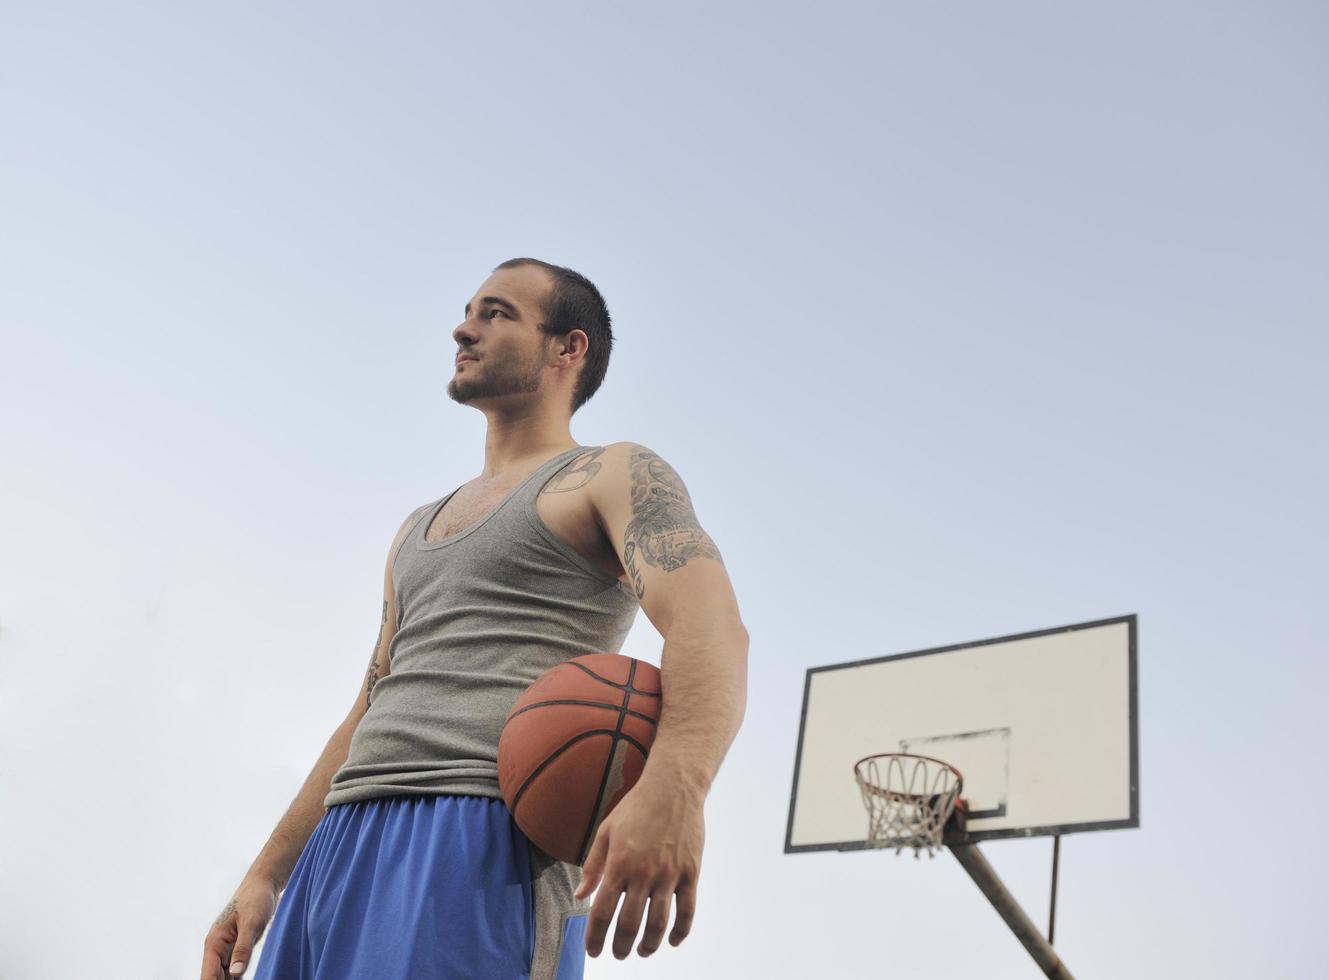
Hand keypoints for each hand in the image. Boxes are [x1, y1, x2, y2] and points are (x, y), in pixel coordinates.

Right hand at [200, 876, 277, 978]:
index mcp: (214, 943)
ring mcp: (226, 949)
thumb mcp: (252, 923)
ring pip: (223, 975)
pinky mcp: (237, 948)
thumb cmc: (256, 899)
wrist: (263, 883)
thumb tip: (235, 974)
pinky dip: (236, 979)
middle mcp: (216, 948)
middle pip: (214, 978)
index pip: (208, 975)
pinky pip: (232, 970)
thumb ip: (243, 948)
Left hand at [573, 774, 703, 958]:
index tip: (593, 950)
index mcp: (618, 863)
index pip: (602, 912)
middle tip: (617, 954)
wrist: (674, 787)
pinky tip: (672, 940)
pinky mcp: (691, 873)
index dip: (595, 937)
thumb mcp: (606, 831)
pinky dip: (680, 931)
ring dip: (649, 945)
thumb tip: (580, 896)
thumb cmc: (636, 807)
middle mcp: (643, 873)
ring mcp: (669, 874)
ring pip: (658, 923)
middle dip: (620, 946)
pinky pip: (687, 910)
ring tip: (641, 951)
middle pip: (629, 924)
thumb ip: (593, 865)